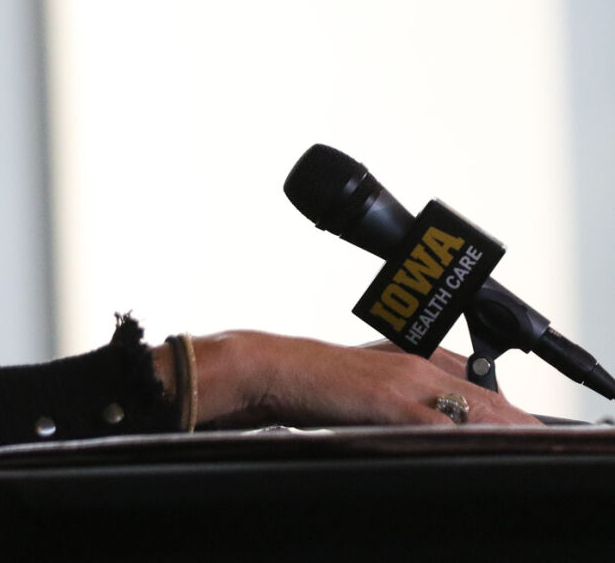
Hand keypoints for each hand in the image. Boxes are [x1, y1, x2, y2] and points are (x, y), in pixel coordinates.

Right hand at [172, 330, 539, 427]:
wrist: (269, 368)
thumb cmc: (306, 381)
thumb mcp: (359, 382)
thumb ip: (391, 393)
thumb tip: (412, 419)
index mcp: (410, 357)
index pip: (475, 377)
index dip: (503, 404)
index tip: (519, 425)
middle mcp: (415, 363)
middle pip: (488, 393)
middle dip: (516, 420)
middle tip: (537, 440)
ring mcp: (406, 379)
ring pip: (476, 406)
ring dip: (505, 428)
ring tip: (526, 445)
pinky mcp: (391, 400)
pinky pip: (442, 422)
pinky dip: (467, 434)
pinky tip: (484, 447)